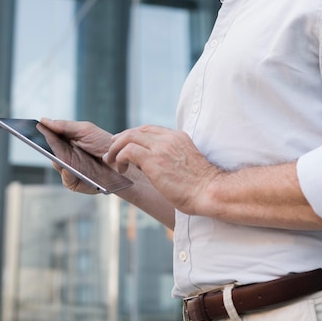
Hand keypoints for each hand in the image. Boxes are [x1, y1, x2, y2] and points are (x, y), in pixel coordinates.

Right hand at [39, 117, 112, 193]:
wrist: (121, 162)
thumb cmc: (104, 144)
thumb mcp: (85, 130)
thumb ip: (65, 126)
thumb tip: (43, 120)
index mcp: (66, 141)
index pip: (49, 137)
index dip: (40, 133)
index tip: (32, 127)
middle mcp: (65, 155)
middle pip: (49, 150)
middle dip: (44, 145)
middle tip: (39, 140)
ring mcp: (69, 168)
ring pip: (56, 164)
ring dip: (58, 159)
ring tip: (58, 154)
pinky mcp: (75, 182)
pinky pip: (66, 178)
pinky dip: (68, 173)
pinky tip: (69, 169)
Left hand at [103, 125, 220, 214]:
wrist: (210, 190)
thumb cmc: (201, 186)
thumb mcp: (186, 164)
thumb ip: (170, 158)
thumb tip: (150, 165)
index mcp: (178, 137)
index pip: (150, 129)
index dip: (134, 135)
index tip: (124, 143)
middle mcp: (169, 138)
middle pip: (137, 130)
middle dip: (120, 139)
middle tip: (111, 149)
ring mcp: (161, 147)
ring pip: (129, 137)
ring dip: (116, 148)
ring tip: (111, 160)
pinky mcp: (154, 160)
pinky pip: (128, 151)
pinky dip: (120, 157)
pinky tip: (121, 168)